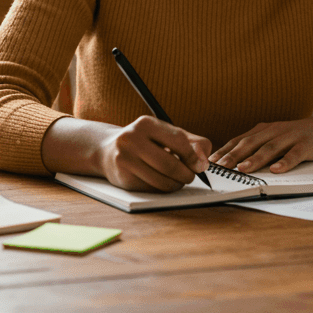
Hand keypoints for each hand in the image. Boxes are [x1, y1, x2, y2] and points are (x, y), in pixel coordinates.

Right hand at [95, 116, 211, 192]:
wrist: (108, 151)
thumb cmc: (145, 142)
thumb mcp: (166, 134)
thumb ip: (192, 142)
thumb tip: (203, 160)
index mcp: (146, 124)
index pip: (178, 141)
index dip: (193, 157)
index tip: (201, 165)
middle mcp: (132, 139)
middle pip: (170, 165)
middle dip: (186, 175)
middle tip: (190, 176)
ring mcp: (125, 159)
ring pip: (161, 180)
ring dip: (176, 184)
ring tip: (178, 180)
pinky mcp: (123, 178)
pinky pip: (152, 189)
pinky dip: (163, 188)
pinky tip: (162, 181)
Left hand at [210, 114, 312, 174]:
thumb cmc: (300, 137)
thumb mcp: (277, 138)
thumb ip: (259, 146)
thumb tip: (236, 163)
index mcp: (265, 130)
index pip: (240, 140)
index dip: (225, 150)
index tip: (210, 161)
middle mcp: (275, 131)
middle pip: (251, 143)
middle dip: (234, 155)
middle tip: (220, 167)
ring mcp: (291, 137)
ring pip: (270, 148)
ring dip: (255, 159)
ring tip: (243, 169)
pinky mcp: (307, 145)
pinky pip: (294, 154)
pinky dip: (285, 162)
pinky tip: (276, 170)